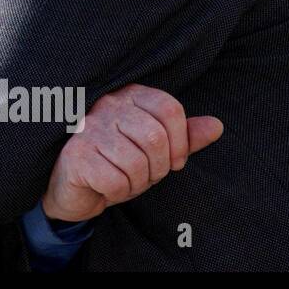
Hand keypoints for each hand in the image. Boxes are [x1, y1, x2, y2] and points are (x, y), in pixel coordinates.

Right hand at [41, 83, 222, 222]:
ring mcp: (87, 128)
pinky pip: (116, 181)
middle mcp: (106, 105)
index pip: (169, 108)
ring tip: (121, 178)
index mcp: (128, 95)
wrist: (71, 186)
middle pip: (156, 137)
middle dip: (158, 168)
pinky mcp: (76, 155)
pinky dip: (118, 192)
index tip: (173, 161)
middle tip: (143, 174)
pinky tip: (104, 185)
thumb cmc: (114, 162)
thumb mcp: (154, 150)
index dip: (180, 142)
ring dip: (136, 182)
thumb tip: (217, 125)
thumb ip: (183, 137)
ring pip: (137, 163)